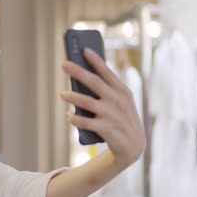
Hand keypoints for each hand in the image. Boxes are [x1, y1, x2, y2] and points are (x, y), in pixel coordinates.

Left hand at [60, 48, 145, 166]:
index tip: (84, 49)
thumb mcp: (120, 101)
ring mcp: (112, 114)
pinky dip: (75, 119)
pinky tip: (68, 115)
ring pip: (87, 102)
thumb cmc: (121, 117)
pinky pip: (85, 122)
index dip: (95, 60)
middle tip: (64, 64)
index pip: (106, 72)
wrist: (134, 146)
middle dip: (78, 72)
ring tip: (62, 94)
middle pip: (94, 82)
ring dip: (72, 96)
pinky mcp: (106, 129)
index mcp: (121, 90)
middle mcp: (117, 100)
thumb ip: (105, 89)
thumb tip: (80, 76)